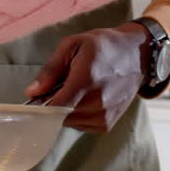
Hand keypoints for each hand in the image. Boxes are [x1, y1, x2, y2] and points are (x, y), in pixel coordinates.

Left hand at [25, 22, 149, 132]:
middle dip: (54, 103)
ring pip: (69, 122)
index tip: (36, 98)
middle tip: (61, 85)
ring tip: (77, 89)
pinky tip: (86, 98)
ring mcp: (104, 116)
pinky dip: (77, 114)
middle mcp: (98, 103)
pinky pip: (80, 125)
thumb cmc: (104, 46)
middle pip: (59, 115)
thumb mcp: (73, 45)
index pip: (54, 107)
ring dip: (66, 109)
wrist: (138, 56)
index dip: (40, 105)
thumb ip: (51, 69)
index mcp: (86, 80)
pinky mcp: (107, 125)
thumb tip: (31, 93)